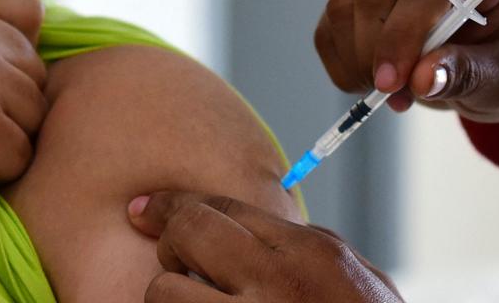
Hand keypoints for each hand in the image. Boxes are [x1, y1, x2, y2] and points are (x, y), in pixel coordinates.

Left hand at [129, 192, 400, 302]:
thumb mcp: (355, 280)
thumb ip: (302, 249)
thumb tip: (249, 224)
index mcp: (309, 256)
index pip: (221, 208)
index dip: (172, 205)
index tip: (143, 210)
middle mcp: (277, 286)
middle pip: (187, 235)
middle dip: (172, 246)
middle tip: (179, 266)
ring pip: (165, 293)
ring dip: (172, 299)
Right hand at [313, 0, 498, 121]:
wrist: (490, 56)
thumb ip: (469, 74)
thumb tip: (421, 80)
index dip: (402, 37)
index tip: (391, 85)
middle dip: (374, 53)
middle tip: (390, 97)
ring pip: (346, 4)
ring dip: (355, 58)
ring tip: (388, 91)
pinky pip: (331, 19)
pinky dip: (341, 58)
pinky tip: (368, 77)